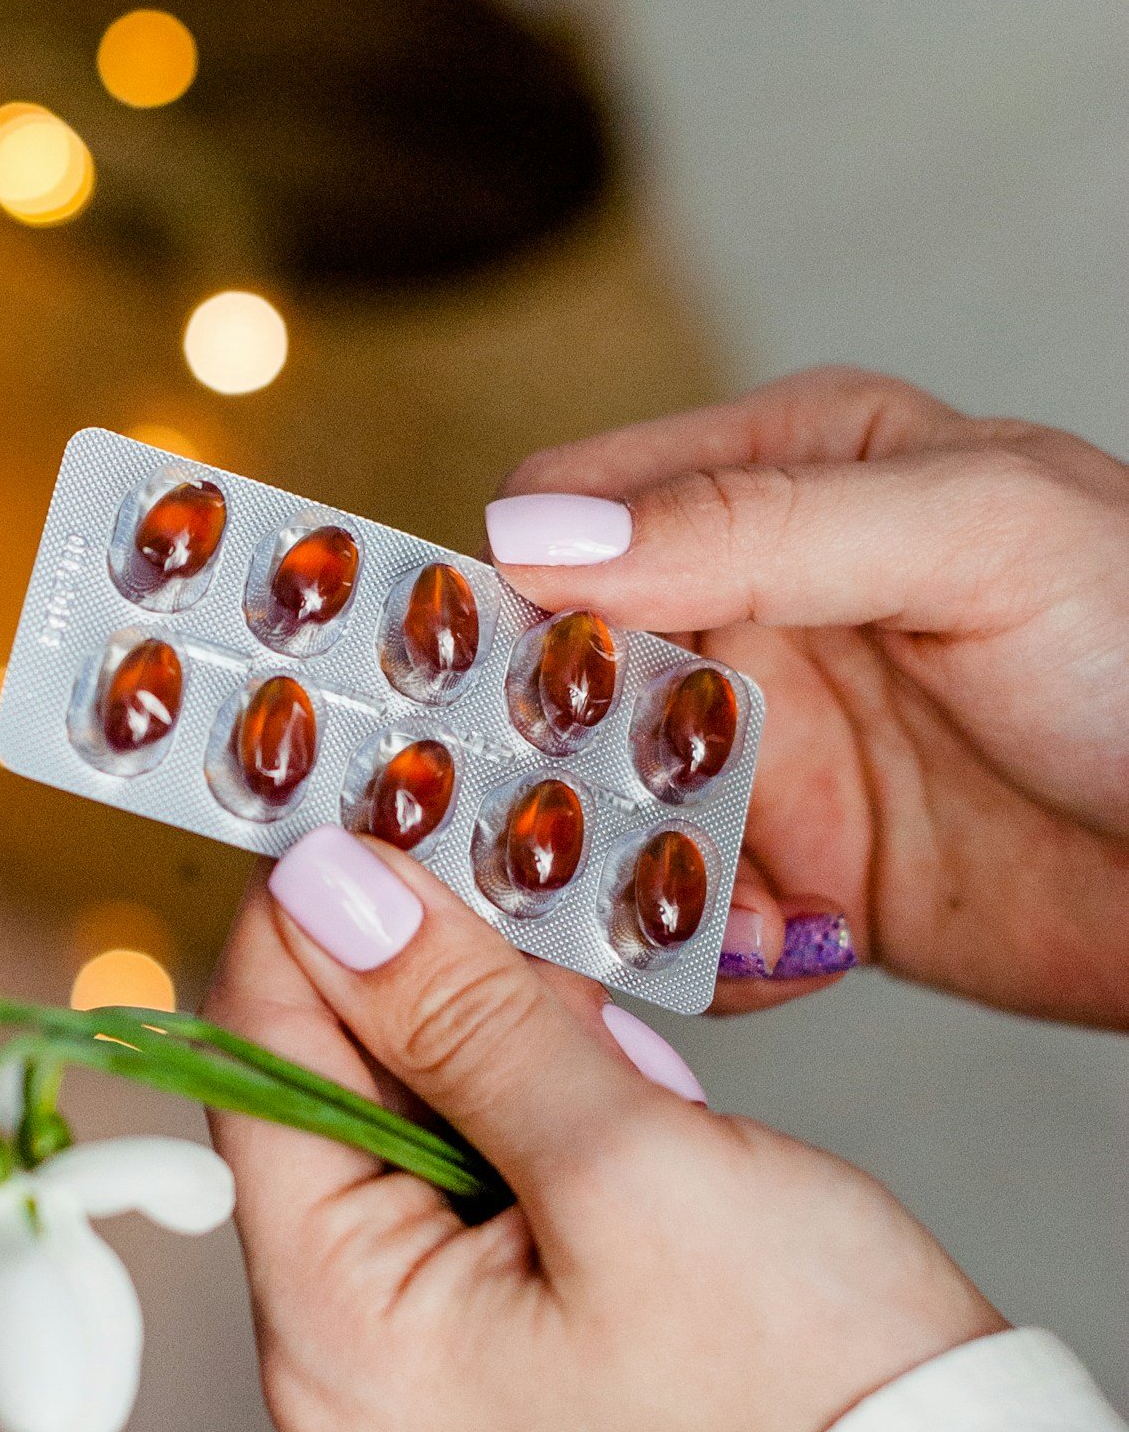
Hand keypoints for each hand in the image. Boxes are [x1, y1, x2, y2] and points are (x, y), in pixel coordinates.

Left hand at [204, 830, 1001, 1431]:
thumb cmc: (796, 1375)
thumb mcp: (621, 1163)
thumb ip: (462, 1017)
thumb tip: (331, 890)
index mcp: (335, 1339)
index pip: (259, 1076)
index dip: (307, 930)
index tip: (373, 811)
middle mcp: (345, 1356)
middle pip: (325, 1093)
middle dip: (420, 982)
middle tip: (517, 891)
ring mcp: (421, 1349)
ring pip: (408, 1115)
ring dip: (492, 1033)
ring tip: (598, 1020)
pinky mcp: (495, 1325)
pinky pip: (473, 1165)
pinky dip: (533, 1095)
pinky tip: (613, 1075)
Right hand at [487, 367, 1128, 1026]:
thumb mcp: (968, 538)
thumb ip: (751, 526)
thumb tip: (534, 538)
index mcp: (782, 475)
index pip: (566, 518)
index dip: (500, 602)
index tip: (464, 697)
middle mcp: (757, 607)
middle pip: (558, 683)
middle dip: (542, 767)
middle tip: (551, 837)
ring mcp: (776, 748)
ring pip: (604, 815)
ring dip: (626, 878)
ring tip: (731, 913)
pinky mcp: (806, 874)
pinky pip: (687, 917)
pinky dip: (705, 952)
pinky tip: (791, 955)